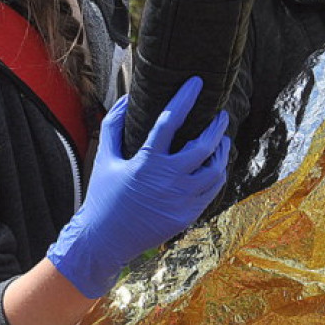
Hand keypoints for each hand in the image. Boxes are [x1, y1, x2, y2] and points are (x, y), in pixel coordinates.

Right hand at [46, 76, 228, 298]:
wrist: (104, 241)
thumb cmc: (102, 196)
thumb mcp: (104, 158)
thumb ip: (114, 125)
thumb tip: (127, 97)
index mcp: (146, 162)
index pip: (170, 121)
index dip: (185, 98)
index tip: (197, 82)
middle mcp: (168, 180)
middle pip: (204, 146)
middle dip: (217, 127)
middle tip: (222, 115)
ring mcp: (180, 200)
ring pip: (215, 170)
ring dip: (221, 151)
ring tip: (222, 140)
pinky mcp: (187, 215)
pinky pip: (212, 191)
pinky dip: (217, 174)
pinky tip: (215, 165)